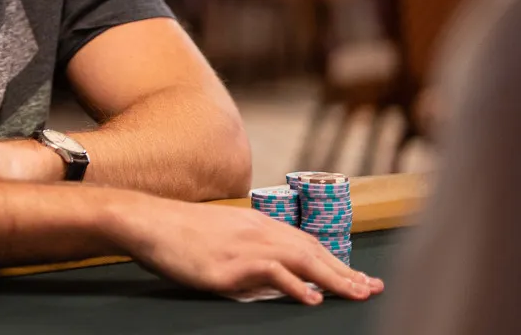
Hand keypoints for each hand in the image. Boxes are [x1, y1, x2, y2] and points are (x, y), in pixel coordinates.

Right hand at [107, 196, 383, 304]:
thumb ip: (249, 253)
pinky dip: (295, 284)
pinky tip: (311, 298)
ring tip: (358, 294)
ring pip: (301, 259)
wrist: (147, 222)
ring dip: (334, 278)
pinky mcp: (230, 264)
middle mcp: (257, 231)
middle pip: (312, 250)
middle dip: (346, 271)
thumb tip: (272, 278)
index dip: (335, 260)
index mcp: (256, 224)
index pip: (306, 242)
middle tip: (373, 288)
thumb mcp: (221, 237)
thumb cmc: (177, 232)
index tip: (359, 276)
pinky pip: (271, 272)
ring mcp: (244, 246)